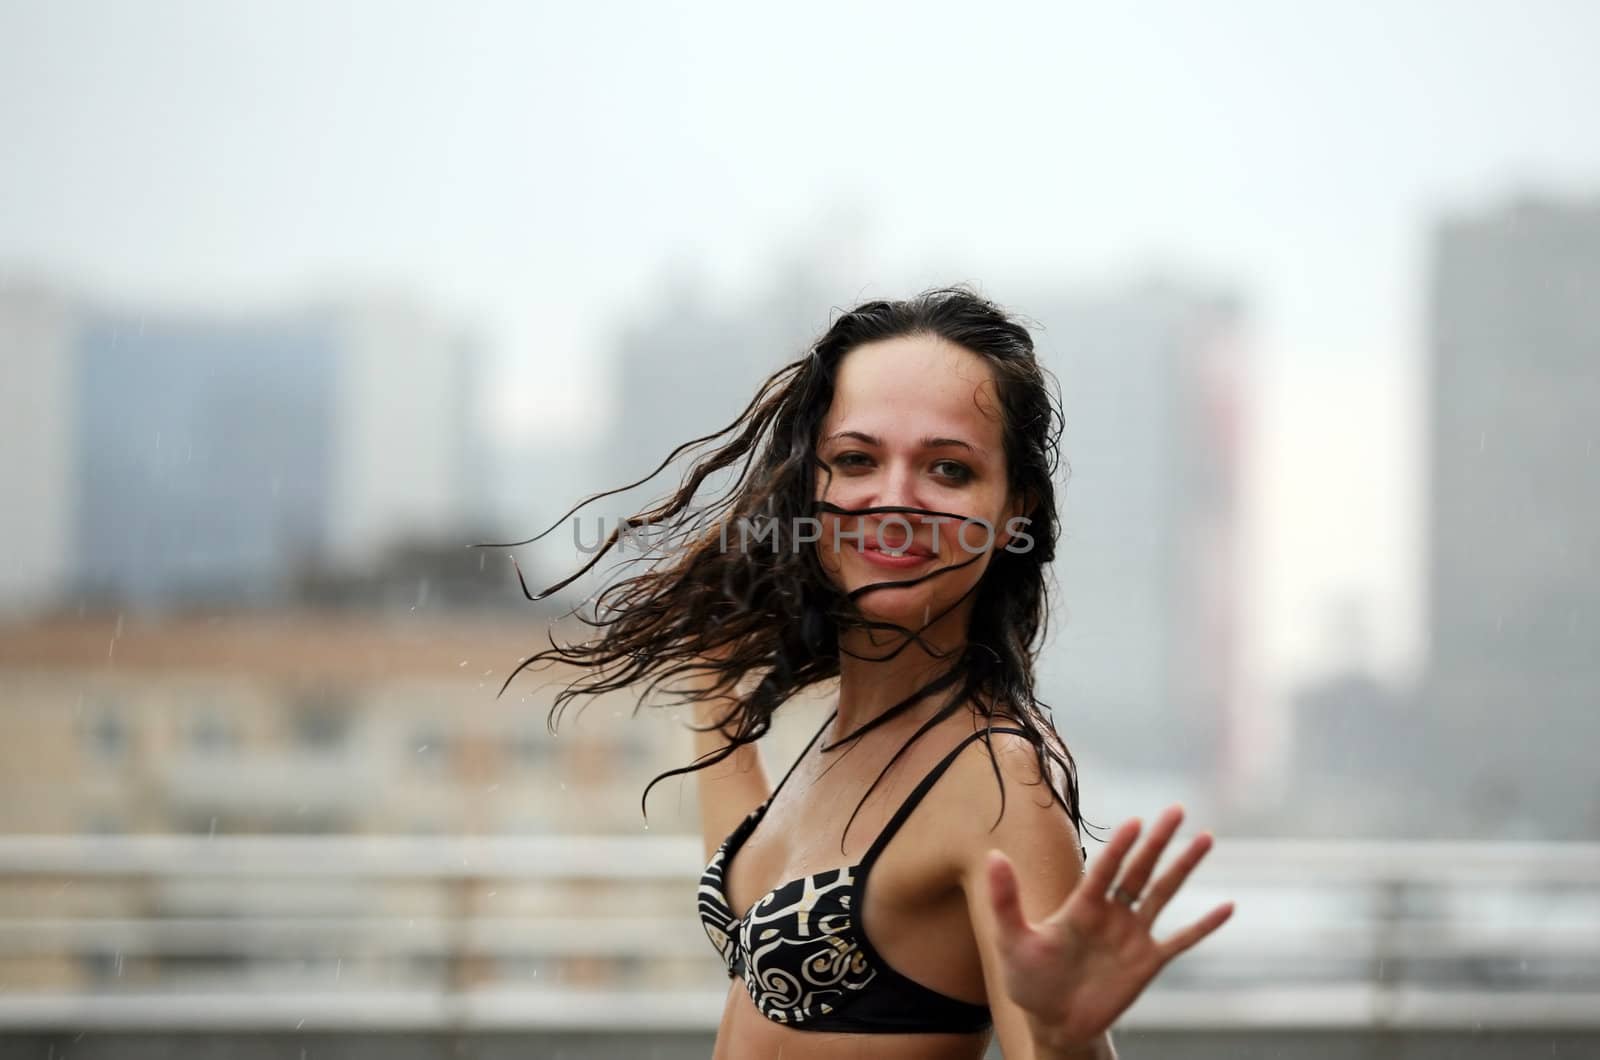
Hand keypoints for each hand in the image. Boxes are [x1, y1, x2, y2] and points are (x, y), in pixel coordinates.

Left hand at [985, 803, 1233, 1049]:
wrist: (1055, 1021)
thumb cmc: (1030, 980)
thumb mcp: (1011, 941)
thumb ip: (1006, 900)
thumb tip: (993, 856)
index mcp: (1081, 905)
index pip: (1105, 870)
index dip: (1119, 848)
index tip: (1135, 822)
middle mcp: (1111, 913)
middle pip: (1139, 870)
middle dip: (1158, 840)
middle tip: (1177, 809)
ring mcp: (1132, 935)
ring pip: (1164, 893)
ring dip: (1184, 867)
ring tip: (1206, 838)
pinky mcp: (1148, 962)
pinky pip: (1181, 940)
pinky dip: (1204, 925)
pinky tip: (1228, 906)